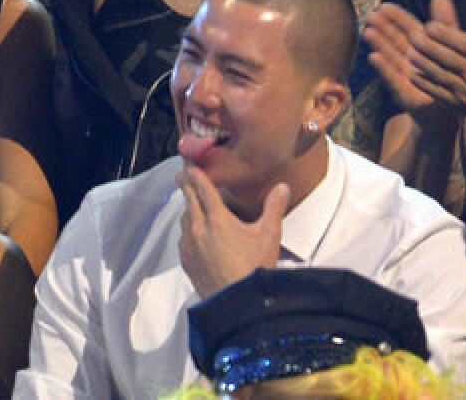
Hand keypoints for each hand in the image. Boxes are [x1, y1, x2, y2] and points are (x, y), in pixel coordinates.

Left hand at [177, 168, 288, 298]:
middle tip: (182, 173)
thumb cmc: (253, 267)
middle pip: (188, 201)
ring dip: (187, 207)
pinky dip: (187, 227)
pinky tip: (192, 230)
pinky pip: (183, 237)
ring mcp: (190, 247)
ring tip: (190, 201)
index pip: (203, 190)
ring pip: (184, 219)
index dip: (196, 174)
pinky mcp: (187, 262)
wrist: (235, 302)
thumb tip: (282, 186)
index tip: (189, 163)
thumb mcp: (269, 236)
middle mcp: (199, 230)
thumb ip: (274, 208)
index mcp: (218, 220)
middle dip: (186, 185)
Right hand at [363, 4, 445, 120]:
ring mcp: (405, 76)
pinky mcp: (405, 93)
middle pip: (395, 40)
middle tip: (371, 15)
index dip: (396, 17)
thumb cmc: (448, 79)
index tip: (384, 6)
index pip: (407, 28)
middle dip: (383, 28)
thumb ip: (446, 24)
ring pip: (390, 57)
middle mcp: (410, 61)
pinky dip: (384, 68)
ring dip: (379, 44)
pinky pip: (393, 79)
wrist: (448, 114)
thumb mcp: (452, 48)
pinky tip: (373, 57)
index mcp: (422, 48)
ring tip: (368, 31)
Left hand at [406, 0, 465, 122]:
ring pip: (440, 75)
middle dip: (429, 48)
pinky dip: (424, 84)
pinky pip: (437, 92)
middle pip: (448, 59)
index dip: (445, 35)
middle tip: (411, 36)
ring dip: (423, 64)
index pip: (463, 43)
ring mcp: (465, 89)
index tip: (429, 25)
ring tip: (408, 52)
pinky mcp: (456, 103)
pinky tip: (411, 73)